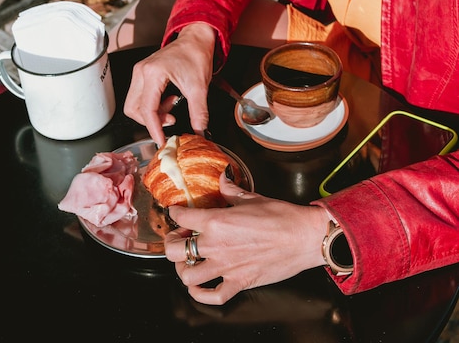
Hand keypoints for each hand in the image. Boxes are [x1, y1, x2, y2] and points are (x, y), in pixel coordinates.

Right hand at [123, 23, 215, 145]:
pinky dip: (152, 105)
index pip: (147, 109)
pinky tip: (168, 100)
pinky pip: (139, 97)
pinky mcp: (142, 74)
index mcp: (153, 73)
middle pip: (133, 109)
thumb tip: (199, 132)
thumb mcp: (199, 87)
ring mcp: (139, 73)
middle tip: (170, 120)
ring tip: (171, 106)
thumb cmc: (196, 56)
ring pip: (134, 104)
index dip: (154, 128)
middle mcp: (141, 72)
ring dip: (152, 113)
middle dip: (150, 121)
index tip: (162, 140)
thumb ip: (199, 113)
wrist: (195, 40)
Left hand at [164, 172, 328, 304]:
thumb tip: (223, 177)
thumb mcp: (251, 198)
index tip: (176, 213)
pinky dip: (201, 294)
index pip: (180, 216)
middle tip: (178, 239)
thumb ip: (230, 190)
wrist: (303, 237)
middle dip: (171, 244)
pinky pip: (212, 296)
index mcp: (215, 221)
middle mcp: (215, 245)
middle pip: (174, 251)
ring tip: (188, 262)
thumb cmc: (281, 217)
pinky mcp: (239, 282)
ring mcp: (225, 267)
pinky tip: (200, 287)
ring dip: (183, 269)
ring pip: (187, 276)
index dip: (174, 213)